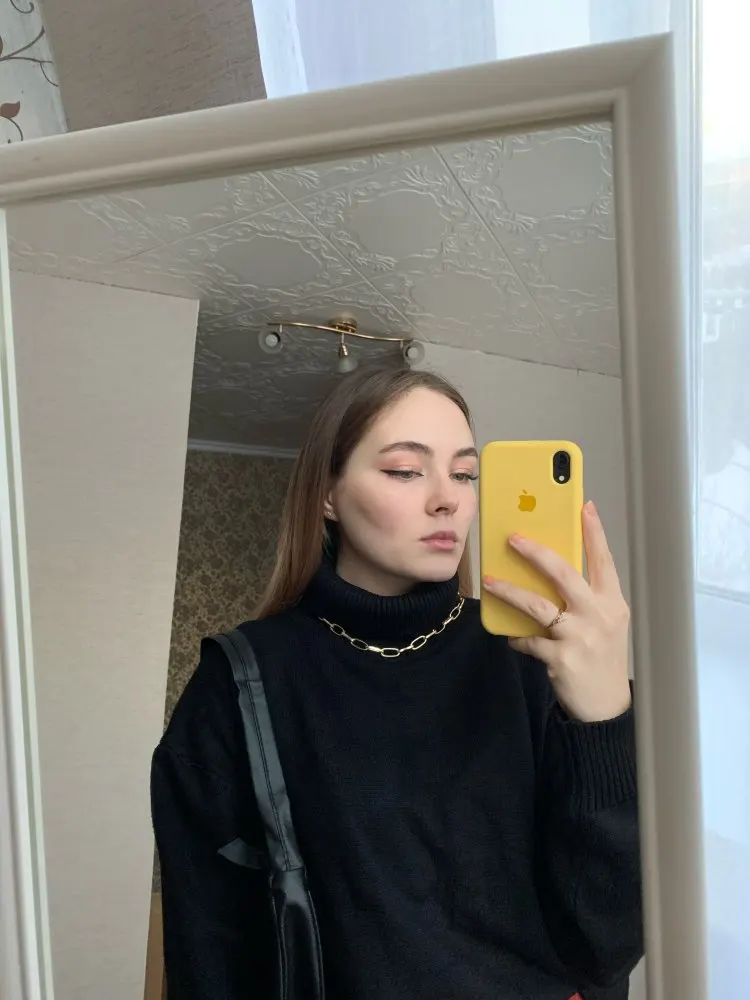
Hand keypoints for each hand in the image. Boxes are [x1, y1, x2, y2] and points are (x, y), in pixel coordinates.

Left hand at [482, 501, 631, 722]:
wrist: (605, 706)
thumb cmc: (601, 656)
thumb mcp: (604, 622)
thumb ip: (585, 598)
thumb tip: (550, 567)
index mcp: (611, 602)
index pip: (603, 560)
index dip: (594, 533)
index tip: (585, 506)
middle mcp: (598, 615)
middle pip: (564, 574)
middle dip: (536, 552)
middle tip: (513, 538)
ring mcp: (579, 637)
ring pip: (537, 605)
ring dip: (510, 591)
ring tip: (490, 581)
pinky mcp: (561, 658)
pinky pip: (529, 640)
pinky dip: (517, 637)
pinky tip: (510, 636)